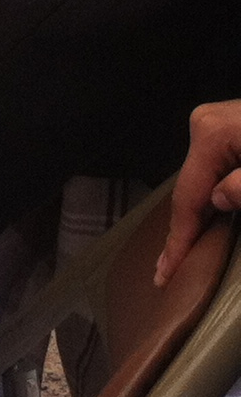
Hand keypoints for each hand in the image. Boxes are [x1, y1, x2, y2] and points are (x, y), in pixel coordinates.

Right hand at [159, 101, 240, 285]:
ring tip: (187, 246)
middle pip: (192, 185)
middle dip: (187, 225)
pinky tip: (211, 212)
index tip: (165, 273)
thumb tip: (219, 201)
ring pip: (204, 177)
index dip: (178, 240)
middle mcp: (205, 124)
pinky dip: (216, 192)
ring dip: (203, 211)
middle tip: (171, 266)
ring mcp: (217, 124)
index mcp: (210, 134)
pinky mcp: (231, 127)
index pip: (188, 197)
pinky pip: (217, 168)